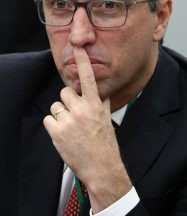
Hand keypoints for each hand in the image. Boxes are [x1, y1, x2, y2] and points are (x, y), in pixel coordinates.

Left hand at [43, 47, 131, 212]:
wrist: (102, 167)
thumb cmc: (106, 146)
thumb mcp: (107, 122)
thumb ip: (103, 105)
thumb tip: (102, 93)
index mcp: (96, 106)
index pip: (88, 79)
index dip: (83, 62)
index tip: (78, 48)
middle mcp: (82, 110)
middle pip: (65, 93)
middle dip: (67, 102)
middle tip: (75, 116)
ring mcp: (69, 120)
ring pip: (56, 106)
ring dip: (61, 115)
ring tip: (71, 129)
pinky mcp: (57, 131)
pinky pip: (49, 119)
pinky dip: (54, 126)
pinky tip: (64, 135)